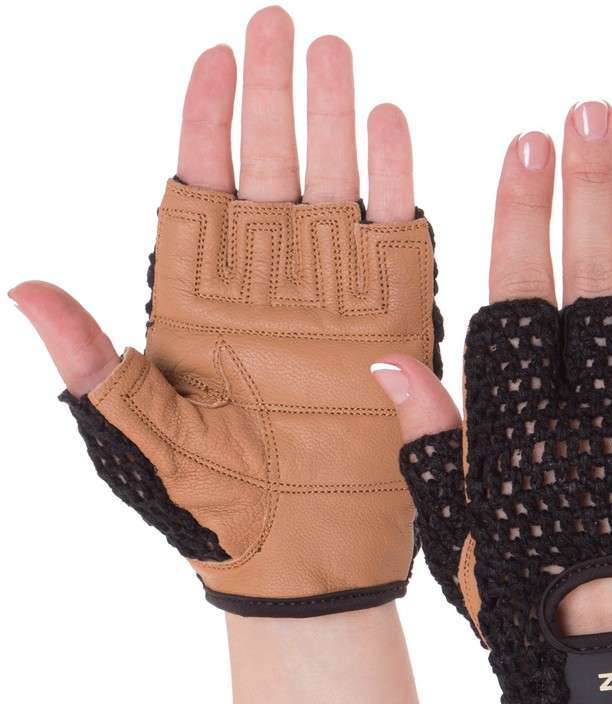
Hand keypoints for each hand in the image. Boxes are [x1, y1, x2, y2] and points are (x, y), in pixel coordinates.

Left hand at [10, 8, 434, 703]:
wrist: (295, 560)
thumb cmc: (211, 508)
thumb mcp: (136, 438)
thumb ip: (94, 362)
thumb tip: (28, 290)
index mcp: (200, 302)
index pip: (199, 188)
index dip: (204, 122)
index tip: (214, 58)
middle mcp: (268, 288)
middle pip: (267, 167)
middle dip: (273, 93)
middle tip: (279, 24)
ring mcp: (332, 299)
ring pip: (331, 187)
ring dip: (332, 118)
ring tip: (333, 53)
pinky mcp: (388, 324)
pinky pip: (393, 241)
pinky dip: (392, 181)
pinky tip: (388, 125)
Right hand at [374, 103, 611, 633]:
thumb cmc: (534, 605)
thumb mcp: (461, 532)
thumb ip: (431, 441)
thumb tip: (388, 361)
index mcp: (526, 431)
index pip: (520, 298)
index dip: (521, 219)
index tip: (524, 148)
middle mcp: (601, 414)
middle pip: (594, 278)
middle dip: (588, 187)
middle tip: (589, 112)